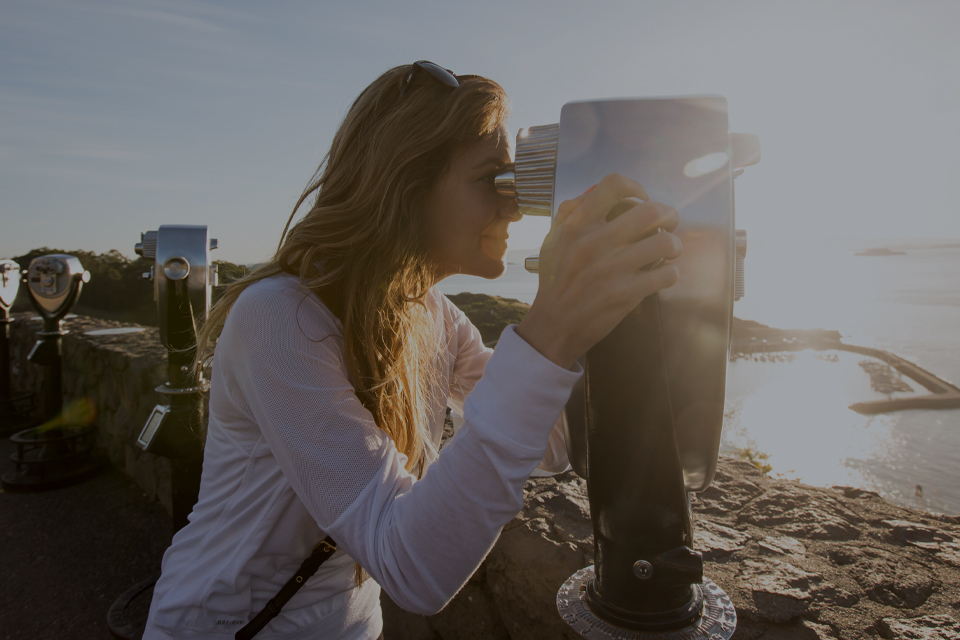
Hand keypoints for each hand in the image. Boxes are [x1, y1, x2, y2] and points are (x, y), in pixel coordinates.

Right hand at [516, 174, 680, 368]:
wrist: (552, 326)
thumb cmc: (555, 281)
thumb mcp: (553, 241)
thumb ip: (570, 214)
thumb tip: (595, 192)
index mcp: (575, 226)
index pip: (614, 185)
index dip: (636, 188)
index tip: (641, 200)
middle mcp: (593, 243)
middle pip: (651, 211)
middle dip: (669, 216)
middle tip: (669, 224)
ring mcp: (611, 269)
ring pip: (665, 242)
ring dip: (674, 245)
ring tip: (670, 251)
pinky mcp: (625, 294)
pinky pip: (666, 274)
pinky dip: (669, 273)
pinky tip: (661, 275)